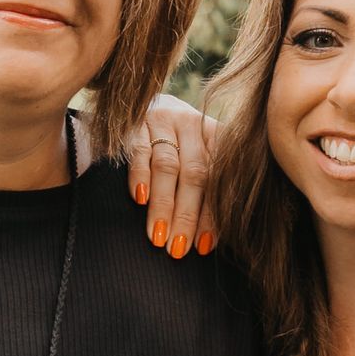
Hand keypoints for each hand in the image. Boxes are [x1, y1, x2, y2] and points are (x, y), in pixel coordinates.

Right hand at [125, 93, 219, 258]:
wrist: (147, 106)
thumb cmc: (182, 147)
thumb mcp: (203, 158)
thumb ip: (214, 188)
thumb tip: (214, 241)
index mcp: (218, 135)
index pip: (218, 180)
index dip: (212, 215)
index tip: (204, 247)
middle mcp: (193, 124)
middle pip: (194, 174)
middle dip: (186, 216)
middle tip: (178, 249)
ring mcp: (164, 120)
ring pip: (167, 166)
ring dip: (163, 205)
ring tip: (158, 237)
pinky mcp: (135, 122)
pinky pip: (139, 151)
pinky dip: (140, 176)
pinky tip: (140, 200)